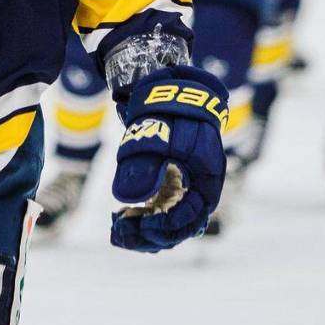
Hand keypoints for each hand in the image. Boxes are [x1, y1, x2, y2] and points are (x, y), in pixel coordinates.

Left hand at [110, 65, 227, 252]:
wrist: (169, 87)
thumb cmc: (167, 110)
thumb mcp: (156, 135)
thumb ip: (144, 165)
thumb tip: (125, 198)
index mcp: (206, 178)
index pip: (191, 217)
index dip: (166, 227)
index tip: (140, 227)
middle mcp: (199, 187)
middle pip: (180, 225)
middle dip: (150, 235)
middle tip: (120, 236)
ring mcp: (187, 185)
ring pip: (170, 219)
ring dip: (146, 229)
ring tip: (118, 231)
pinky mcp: (173, 181)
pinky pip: (162, 208)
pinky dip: (145, 216)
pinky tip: (122, 217)